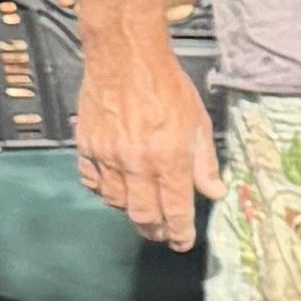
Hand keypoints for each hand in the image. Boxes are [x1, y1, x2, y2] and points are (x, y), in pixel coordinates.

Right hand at [74, 26, 220, 250]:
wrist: (126, 58)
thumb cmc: (166, 87)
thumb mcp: (199, 125)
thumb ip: (205, 164)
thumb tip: (214, 193)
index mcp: (169, 160)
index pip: (176, 211)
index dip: (180, 233)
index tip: (182, 242)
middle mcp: (137, 163)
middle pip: (142, 215)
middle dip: (154, 230)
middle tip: (162, 232)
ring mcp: (107, 155)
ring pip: (116, 202)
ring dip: (130, 210)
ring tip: (142, 208)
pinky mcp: (86, 145)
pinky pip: (91, 180)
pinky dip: (103, 189)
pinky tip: (115, 186)